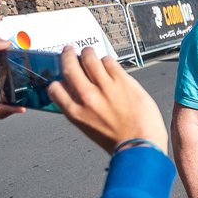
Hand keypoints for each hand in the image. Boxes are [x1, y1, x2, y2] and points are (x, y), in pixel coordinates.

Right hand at [47, 46, 167, 154]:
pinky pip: (109, 61)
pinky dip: (107, 60)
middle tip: (69, 50)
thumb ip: (83, 110)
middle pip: (70, 67)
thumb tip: (81, 95)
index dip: (58, 80)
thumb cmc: (120, 142)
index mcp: (76, 113)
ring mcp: (105, 87)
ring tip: (89, 52)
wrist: (141, 146)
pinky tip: (109, 62)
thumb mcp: (90, 128)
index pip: (56, 89)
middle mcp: (87, 97)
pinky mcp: (123, 81)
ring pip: (89, 58)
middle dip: (68, 55)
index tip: (62, 77)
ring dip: (88, 52)